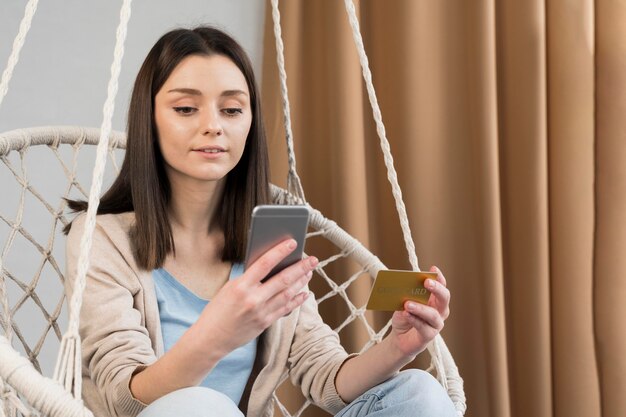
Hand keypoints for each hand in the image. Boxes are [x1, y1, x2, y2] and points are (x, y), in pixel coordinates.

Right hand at [196, 239, 317, 356]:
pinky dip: (296, 300)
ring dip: (301, 282)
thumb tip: (270, 266)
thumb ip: (249, 278)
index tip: (292, 243)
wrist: (210, 338)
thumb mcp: (229, 288)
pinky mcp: (265, 323)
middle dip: (301, 267)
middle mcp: (253, 299)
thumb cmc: (217, 310)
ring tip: (310, 272)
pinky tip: (304, 293)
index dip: (280, 251)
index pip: (265, 263)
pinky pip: (286, 309)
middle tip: (313, 259)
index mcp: (241, 286)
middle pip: (283, 279)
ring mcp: (261, 312)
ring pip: (288, 293)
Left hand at [388, 266, 450, 358]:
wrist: (399, 338)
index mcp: (435, 299)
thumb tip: (404, 286)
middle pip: (444, 298)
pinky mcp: (429, 336)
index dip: (439, 277)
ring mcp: (436, 324)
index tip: (433, 269)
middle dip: (437, 289)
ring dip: (420, 308)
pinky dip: (414, 320)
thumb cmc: (405, 316)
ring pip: (433, 315)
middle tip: (426, 282)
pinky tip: (406, 314)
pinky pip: (424, 327)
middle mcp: (439, 310)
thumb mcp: (403, 302)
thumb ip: (406, 295)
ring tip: (407, 304)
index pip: (442, 286)